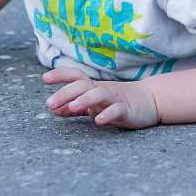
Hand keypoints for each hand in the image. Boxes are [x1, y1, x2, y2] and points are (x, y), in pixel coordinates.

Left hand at [43, 67, 158, 129]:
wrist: (150, 101)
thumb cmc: (117, 101)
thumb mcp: (92, 104)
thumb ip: (72, 107)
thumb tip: (52, 109)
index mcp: (93, 86)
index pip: (75, 76)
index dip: (60, 74)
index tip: (44, 78)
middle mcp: (102, 90)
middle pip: (83, 85)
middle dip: (65, 92)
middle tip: (49, 103)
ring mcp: (115, 99)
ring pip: (99, 95)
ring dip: (84, 100)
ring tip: (72, 107)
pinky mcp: (127, 111)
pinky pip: (117, 111)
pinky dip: (108, 114)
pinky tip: (99, 121)